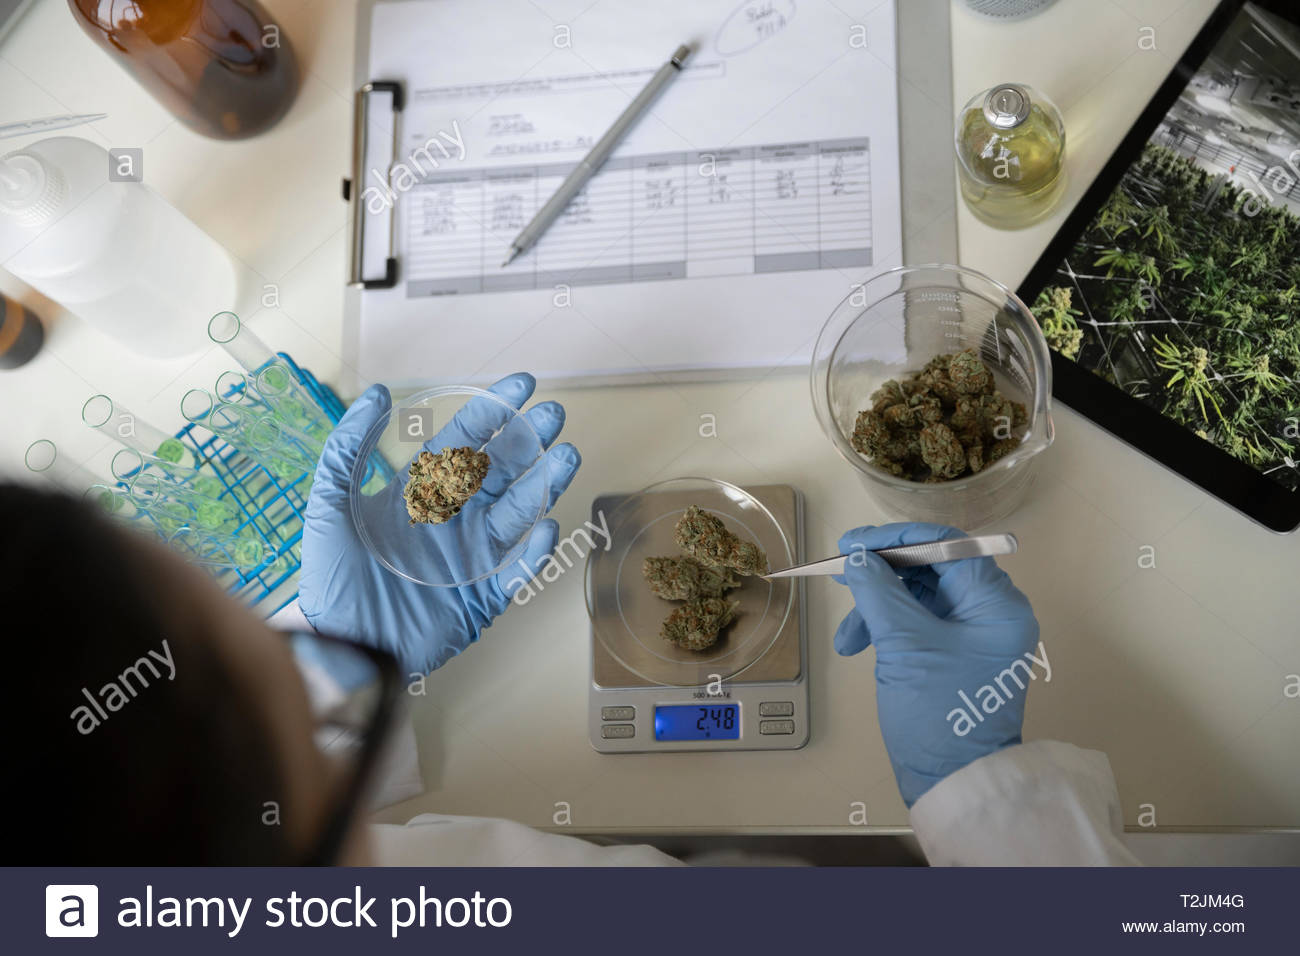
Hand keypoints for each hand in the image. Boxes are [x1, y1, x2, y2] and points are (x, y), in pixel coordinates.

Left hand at [298, 373, 580, 677]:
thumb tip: (379, 393)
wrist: (338, 643)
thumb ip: (349, 446)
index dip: (494, 413)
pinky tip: (546, 528)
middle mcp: (454, 519)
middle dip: (529, 443)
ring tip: (567, 457)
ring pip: (517, 514)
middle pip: (502, 473)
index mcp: (422, 493)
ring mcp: (472, 558)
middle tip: (555, 415)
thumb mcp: (331, 502)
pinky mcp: (482, 598)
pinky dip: (534, 553)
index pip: (467, 442)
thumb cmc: (331, 577)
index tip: (522, 385)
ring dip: (543, 486)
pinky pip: (516, 572)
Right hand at [834, 523, 1039, 806]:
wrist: (954, 783)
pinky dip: (887, 629)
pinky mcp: (957, 654)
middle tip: (841, 575)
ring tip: (847, 637)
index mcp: (998, 604)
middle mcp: (994, 612)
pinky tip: (858, 646)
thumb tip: (857, 556)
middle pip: (932, 569)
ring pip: (919, 597)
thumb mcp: (903, 645)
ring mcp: (976, 634)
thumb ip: (878, 591)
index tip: (852, 543)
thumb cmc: (938, 711)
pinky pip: (919, 623)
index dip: (897, 538)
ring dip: (878, 608)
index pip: (948, 546)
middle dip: (882, 575)